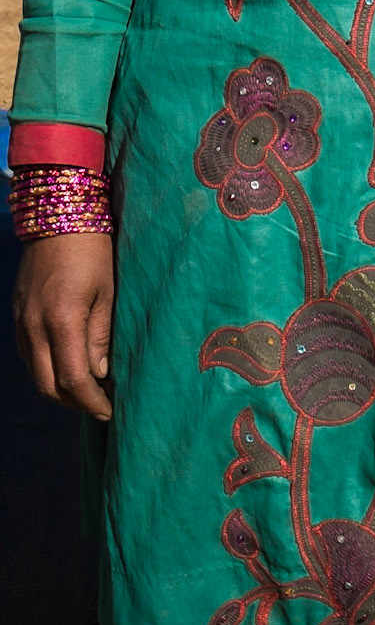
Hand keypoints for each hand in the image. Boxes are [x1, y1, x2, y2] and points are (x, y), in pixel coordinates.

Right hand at [13, 232, 115, 419]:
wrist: (58, 214)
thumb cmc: (92, 250)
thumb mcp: (106, 291)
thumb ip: (100, 335)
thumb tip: (98, 373)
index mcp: (61, 321)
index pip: (73, 380)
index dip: (90, 402)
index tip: (108, 410)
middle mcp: (34, 327)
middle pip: (47, 386)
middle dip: (73, 403)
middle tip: (97, 405)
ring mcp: (21, 321)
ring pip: (34, 373)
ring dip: (57, 389)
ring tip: (85, 390)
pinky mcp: (17, 314)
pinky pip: (27, 355)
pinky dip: (45, 369)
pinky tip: (65, 365)